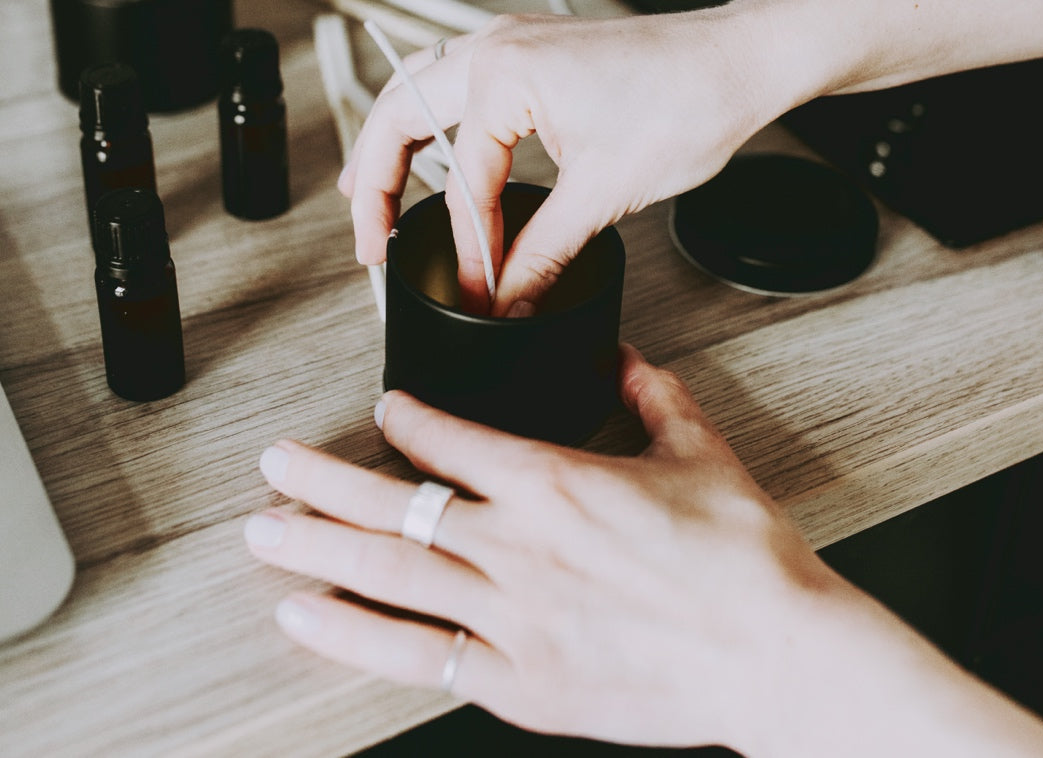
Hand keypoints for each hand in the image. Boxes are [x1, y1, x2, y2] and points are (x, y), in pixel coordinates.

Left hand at [244, 346, 833, 751]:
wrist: (777, 654)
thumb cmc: (742, 557)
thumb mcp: (700, 449)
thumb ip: (650, 393)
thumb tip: (624, 359)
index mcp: (554, 482)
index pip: (450, 438)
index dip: (404, 418)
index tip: (382, 409)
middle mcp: (517, 546)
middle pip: (394, 507)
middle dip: (321, 482)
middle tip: (273, 464)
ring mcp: (511, 619)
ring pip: (389, 577)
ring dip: (317, 552)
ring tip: (265, 534)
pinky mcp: (519, 683)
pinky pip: (419, 656)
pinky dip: (356, 637)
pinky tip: (311, 620)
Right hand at [339, 9, 786, 312]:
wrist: (738, 62)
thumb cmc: (687, 99)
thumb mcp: (604, 191)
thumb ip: (544, 250)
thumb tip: (510, 293)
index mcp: (503, 72)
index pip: (463, 179)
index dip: (468, 247)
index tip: (476, 289)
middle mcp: (496, 45)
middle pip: (399, 114)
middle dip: (377, 181)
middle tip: (370, 240)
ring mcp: (513, 41)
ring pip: (420, 89)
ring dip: (393, 142)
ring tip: (372, 193)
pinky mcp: (535, 50)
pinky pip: (458, 82)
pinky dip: (434, 122)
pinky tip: (433, 150)